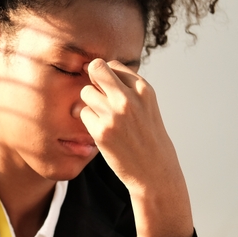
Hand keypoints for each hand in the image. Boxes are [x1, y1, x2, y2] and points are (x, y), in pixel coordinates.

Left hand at [78, 59, 194, 236]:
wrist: (155, 171)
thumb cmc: (148, 138)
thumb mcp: (147, 107)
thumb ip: (128, 88)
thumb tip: (99, 70)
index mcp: (143, 89)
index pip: (113, 65)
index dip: (107, 77)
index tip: (109, 91)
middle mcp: (129, 98)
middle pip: (95, 68)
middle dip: (91, 78)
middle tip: (95, 95)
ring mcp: (114, 114)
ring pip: (85, 92)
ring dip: (89, 103)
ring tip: (102, 117)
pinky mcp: (101, 131)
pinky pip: (82, 114)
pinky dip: (88, 122)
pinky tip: (101, 132)